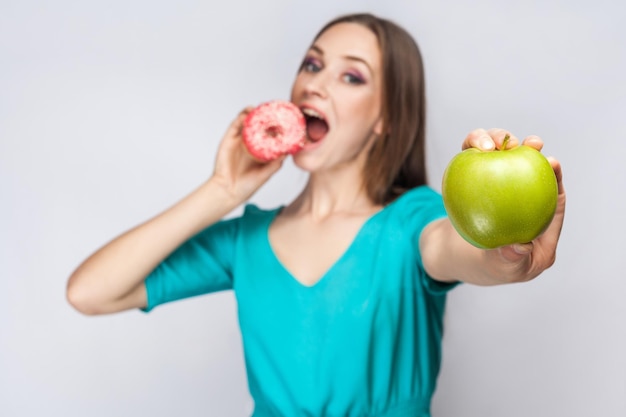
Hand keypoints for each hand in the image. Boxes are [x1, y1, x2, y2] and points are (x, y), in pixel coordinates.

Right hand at [210, 107, 285, 201]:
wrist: (228, 191)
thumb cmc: (247, 185)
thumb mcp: (266, 173)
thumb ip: (276, 163)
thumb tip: (287, 151)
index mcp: (260, 151)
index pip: (269, 134)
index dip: (276, 125)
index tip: (284, 118)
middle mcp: (250, 143)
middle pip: (258, 124)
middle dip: (265, 115)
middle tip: (273, 109)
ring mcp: (239, 140)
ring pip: (247, 121)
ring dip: (254, 112)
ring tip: (261, 108)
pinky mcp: (229, 139)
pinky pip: (235, 124)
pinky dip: (242, 117)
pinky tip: (249, 113)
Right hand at [462, 128, 566, 281]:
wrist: (457, 258)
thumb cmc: (492, 266)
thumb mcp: (506, 269)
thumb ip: (513, 260)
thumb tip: (518, 247)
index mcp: (539, 213)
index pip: (550, 190)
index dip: (554, 174)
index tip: (551, 162)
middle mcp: (517, 191)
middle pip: (526, 163)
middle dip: (529, 147)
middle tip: (528, 143)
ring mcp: (493, 181)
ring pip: (499, 152)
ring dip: (497, 140)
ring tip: (488, 145)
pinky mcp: (470, 177)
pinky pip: (471, 159)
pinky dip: (471, 149)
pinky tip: (470, 150)